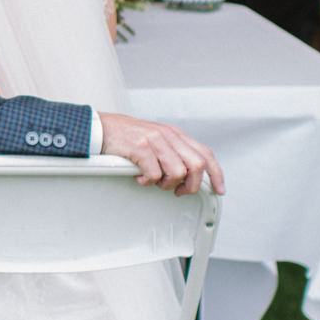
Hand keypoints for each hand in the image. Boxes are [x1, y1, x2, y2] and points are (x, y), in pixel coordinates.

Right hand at [97, 111, 223, 196]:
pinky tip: (139, 176)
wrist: (100, 127)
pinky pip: (154, 174)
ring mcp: (155, 140)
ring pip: (177, 172)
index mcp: (175, 134)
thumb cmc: (125, 137)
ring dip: (166, 184)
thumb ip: (172, 153)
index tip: (219, 189)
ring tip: (154, 181)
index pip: (205, 154)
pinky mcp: (140, 147)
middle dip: (191, 185)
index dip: (216, 174)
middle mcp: (168, 135)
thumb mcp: (155, 140)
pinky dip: (147, 181)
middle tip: (178, 191)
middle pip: (196, 165)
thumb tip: (188, 175)